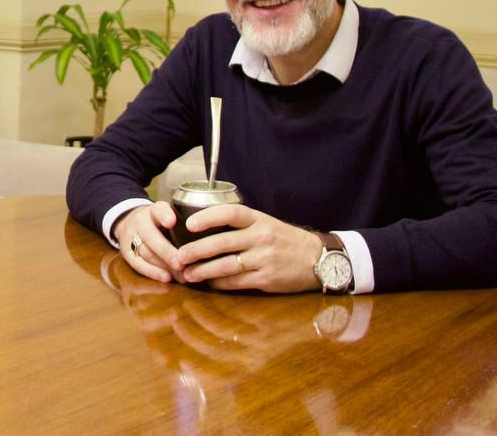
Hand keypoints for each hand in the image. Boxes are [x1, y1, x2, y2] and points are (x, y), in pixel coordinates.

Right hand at [112, 202, 179, 283]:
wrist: (129, 222)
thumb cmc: (158, 222)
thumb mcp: (167, 214)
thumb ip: (183, 222)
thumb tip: (212, 237)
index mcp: (153, 210)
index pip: (157, 209)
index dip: (164, 215)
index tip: (172, 221)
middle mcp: (140, 222)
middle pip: (151, 236)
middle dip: (167, 251)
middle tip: (182, 263)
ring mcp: (131, 238)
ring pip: (146, 252)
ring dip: (164, 265)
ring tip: (181, 275)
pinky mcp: (126, 253)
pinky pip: (138, 265)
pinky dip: (153, 272)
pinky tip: (167, 278)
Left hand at [169, 204, 321, 292]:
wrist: (317, 259)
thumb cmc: (286, 240)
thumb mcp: (267, 224)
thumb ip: (241, 226)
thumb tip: (206, 230)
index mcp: (259, 220)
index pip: (230, 213)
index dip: (207, 217)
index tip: (189, 224)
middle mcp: (261, 237)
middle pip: (222, 242)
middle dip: (196, 251)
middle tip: (178, 256)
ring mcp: (264, 259)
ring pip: (226, 265)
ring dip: (203, 271)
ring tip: (188, 274)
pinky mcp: (266, 279)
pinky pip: (236, 282)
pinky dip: (220, 283)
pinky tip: (210, 283)